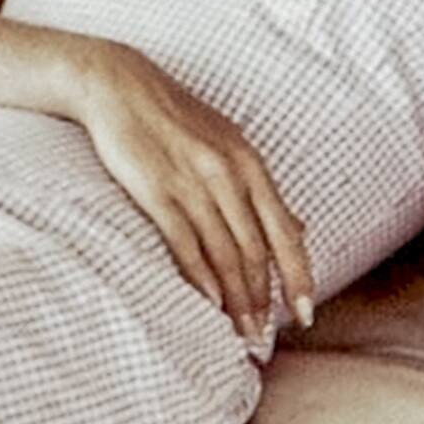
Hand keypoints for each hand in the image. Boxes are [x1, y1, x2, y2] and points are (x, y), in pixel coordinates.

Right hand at [76, 41, 315, 339]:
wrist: (118, 84)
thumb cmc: (174, 117)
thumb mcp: (228, 144)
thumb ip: (260, 189)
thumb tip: (299, 228)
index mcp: (250, 164)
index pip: (284, 233)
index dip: (298, 278)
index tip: (304, 315)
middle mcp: (228, 175)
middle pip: (256, 251)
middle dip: (264, 301)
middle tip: (264, 339)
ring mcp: (192, 182)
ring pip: (224, 253)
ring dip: (236, 298)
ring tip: (240, 332)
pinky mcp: (156, 189)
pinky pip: (185, 241)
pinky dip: (199, 276)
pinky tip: (208, 301)